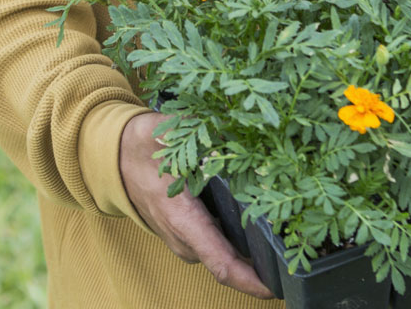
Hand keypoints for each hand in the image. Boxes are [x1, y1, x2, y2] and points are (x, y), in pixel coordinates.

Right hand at [120, 112, 274, 298]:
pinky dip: (239, 237)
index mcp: (184, 221)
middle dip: (263, 262)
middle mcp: (185, 238)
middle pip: (230, 261)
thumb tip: (233, 123)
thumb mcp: (163, 132)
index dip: (251, 280)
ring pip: (225, 252)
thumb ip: (196, 129)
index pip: (221, 263)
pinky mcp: (187, 233)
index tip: (278, 287)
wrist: (110, 157)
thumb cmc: (139, 147)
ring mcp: (185, 239)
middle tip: (300, 247)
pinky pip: (217, 243)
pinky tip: (263, 218)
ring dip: (252, 249)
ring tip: (289, 232)